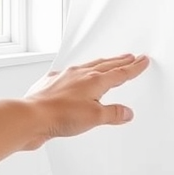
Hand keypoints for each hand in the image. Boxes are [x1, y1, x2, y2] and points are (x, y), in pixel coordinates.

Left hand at [22, 54, 150, 149]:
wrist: (30, 116)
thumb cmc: (60, 115)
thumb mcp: (94, 117)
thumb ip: (113, 114)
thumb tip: (126, 112)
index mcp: (94, 81)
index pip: (120, 73)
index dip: (134, 67)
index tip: (143, 60)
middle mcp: (80, 75)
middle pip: (106, 65)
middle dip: (120, 61)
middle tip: (131, 56)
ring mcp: (64, 77)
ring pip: (88, 66)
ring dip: (102, 64)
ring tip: (109, 62)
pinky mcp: (51, 83)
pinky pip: (69, 73)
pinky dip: (79, 73)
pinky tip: (76, 76)